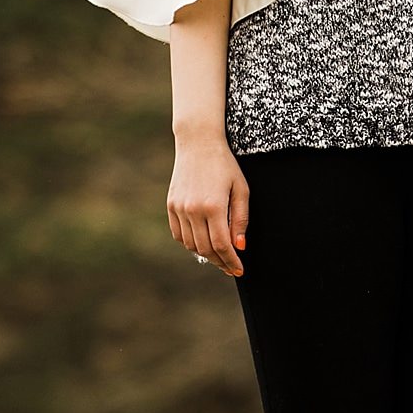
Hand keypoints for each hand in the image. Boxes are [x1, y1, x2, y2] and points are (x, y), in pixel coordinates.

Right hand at [167, 125, 248, 275]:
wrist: (198, 142)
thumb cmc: (224, 165)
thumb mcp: (241, 190)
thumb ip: (241, 220)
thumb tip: (239, 247)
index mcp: (213, 206)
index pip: (222, 245)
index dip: (231, 261)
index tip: (239, 270)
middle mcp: (193, 209)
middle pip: (206, 249)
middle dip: (220, 262)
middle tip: (230, 266)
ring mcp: (179, 207)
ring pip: (191, 245)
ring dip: (205, 255)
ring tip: (218, 256)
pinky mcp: (171, 204)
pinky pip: (179, 234)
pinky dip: (190, 243)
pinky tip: (202, 243)